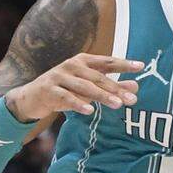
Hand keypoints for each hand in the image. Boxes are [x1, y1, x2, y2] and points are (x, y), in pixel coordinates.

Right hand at [7, 53, 142, 120]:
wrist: (32, 97)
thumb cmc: (65, 90)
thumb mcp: (88, 87)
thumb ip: (111, 86)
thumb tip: (136, 87)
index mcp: (83, 61)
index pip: (107, 61)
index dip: (123, 64)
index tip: (141, 66)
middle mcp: (72, 65)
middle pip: (98, 77)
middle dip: (116, 88)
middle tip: (132, 99)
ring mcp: (59, 77)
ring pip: (85, 87)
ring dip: (102, 96)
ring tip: (118, 105)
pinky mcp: (50, 90)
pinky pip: (67, 98)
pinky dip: (78, 104)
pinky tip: (90, 111)